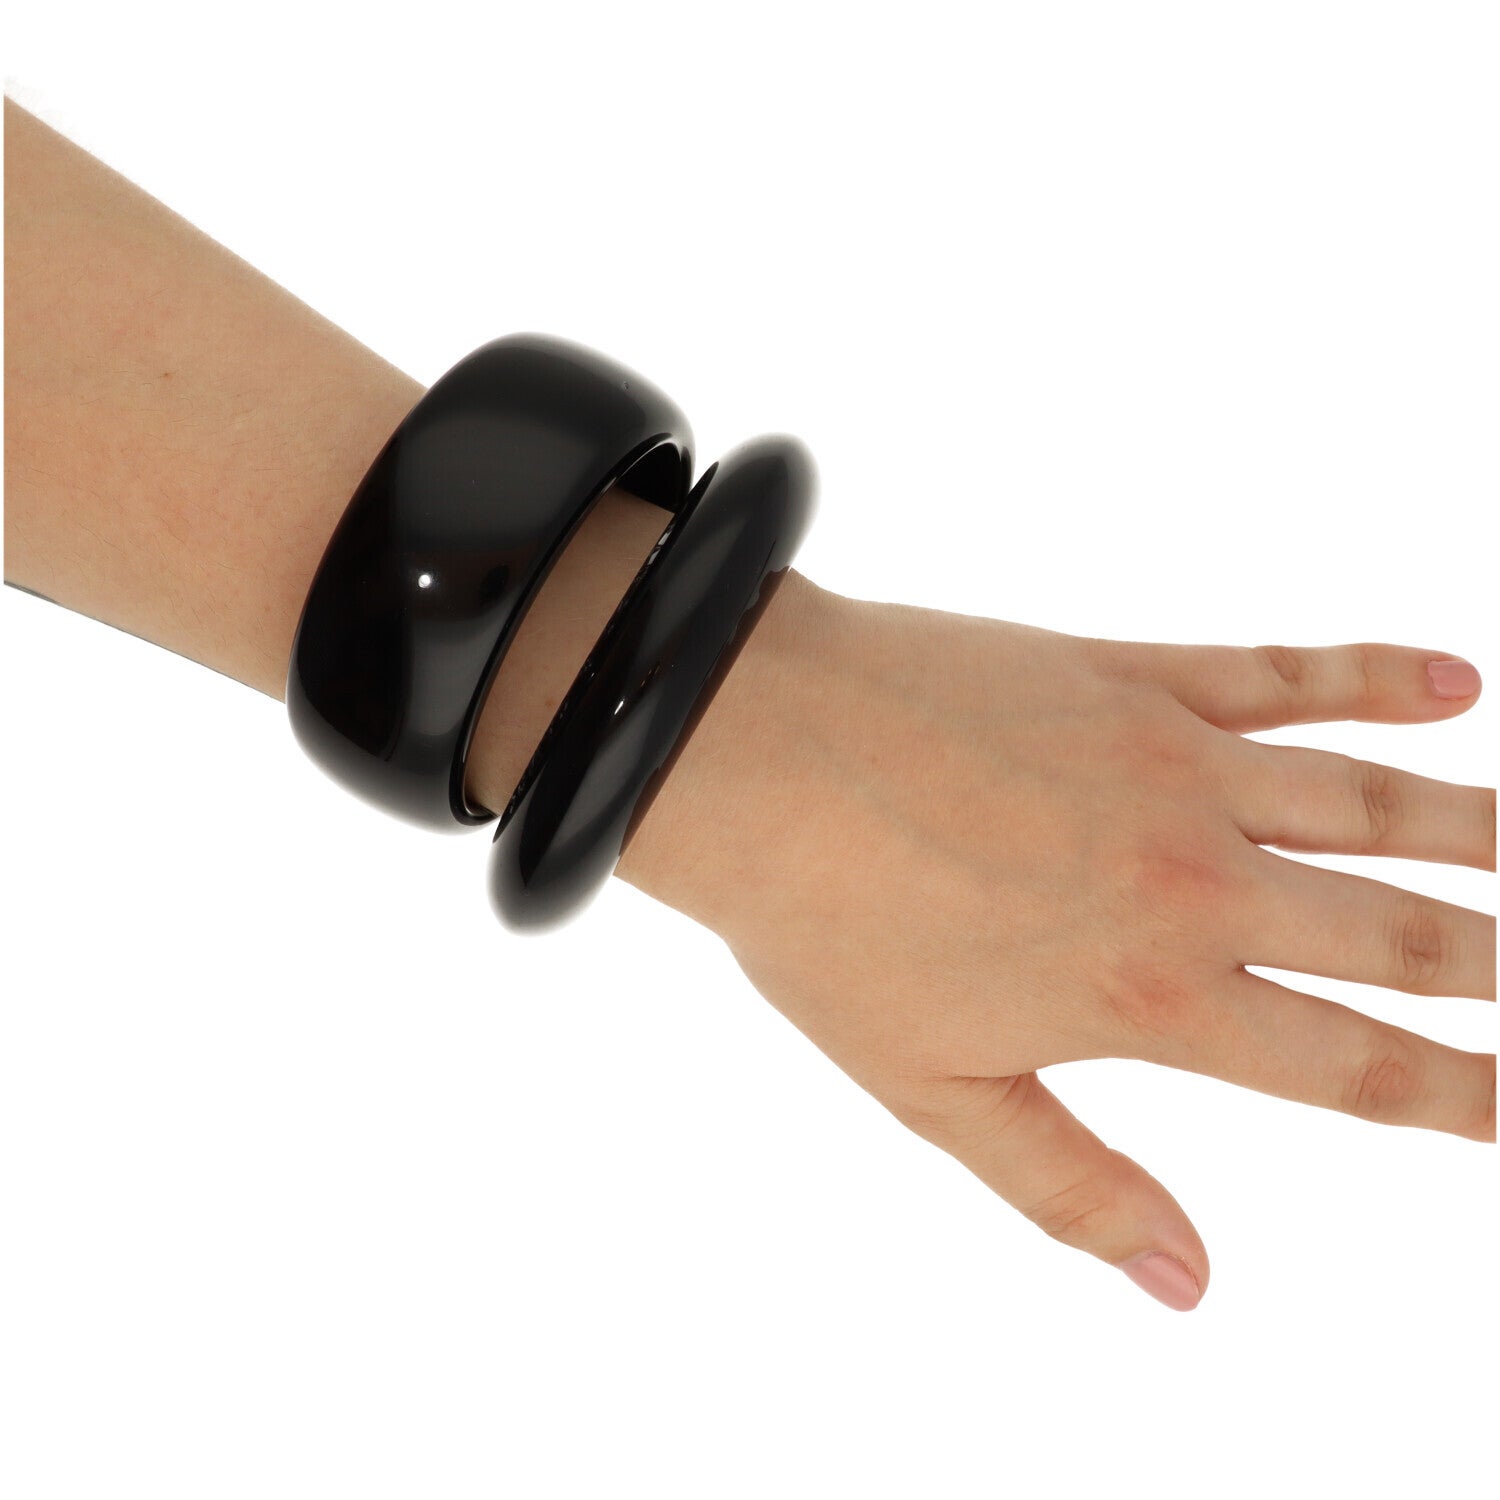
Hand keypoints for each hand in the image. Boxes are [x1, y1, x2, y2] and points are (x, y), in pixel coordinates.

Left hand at [616, 573, 1495, 1309]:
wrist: (753, 755)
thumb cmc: (824, 921)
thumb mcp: (933, 1092)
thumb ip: (1069, 1185)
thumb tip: (1186, 1281)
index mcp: (1148, 996)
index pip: (1348, 1065)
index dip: (1455, 1095)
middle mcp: (1193, 882)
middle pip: (1395, 936)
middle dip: (1494, 967)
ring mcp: (1175, 767)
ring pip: (1374, 805)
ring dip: (1479, 833)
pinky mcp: (1135, 677)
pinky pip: (1285, 674)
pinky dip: (1378, 679)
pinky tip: (1452, 685)